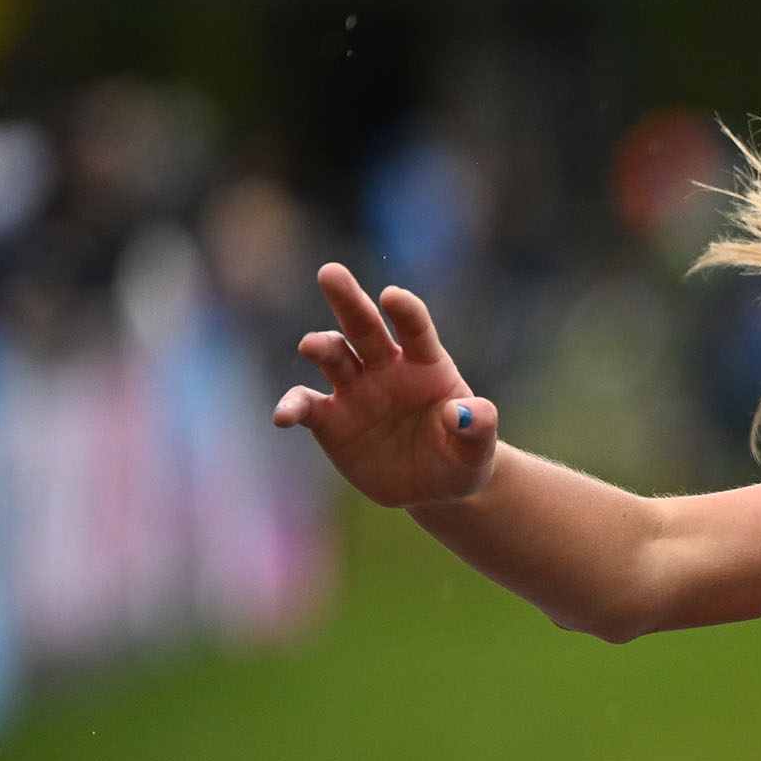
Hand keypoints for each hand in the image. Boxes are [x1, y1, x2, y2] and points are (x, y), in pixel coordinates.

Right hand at [271, 263, 499, 506]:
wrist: (434, 488)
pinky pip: (306, 405)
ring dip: (321, 346)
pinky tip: (283, 417)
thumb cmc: (460, 456)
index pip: (415, 329)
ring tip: (313, 346)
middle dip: (349, 300)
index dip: (406, 311)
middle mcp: (386, 368)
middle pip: (364, 326)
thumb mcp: (477, 449)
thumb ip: (477, 427)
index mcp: (426, 364)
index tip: (393, 296)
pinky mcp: (331, 419)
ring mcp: (355, 390)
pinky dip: (292, 407)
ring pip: (333, 356)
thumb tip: (462, 413)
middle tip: (331, 272)